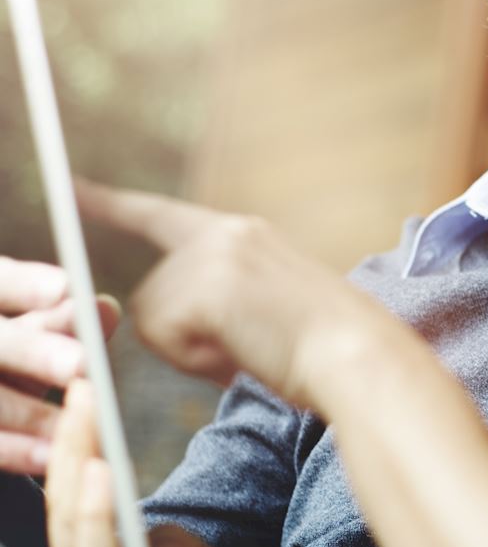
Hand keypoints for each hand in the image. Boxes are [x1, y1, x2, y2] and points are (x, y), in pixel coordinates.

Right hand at [0, 257, 118, 474]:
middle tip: (79, 363)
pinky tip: (48, 455)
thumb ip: (60, 322)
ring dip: (29, 412)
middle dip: (31, 350)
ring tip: (77, 421)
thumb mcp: (27, 335)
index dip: (24, 285)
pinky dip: (12, 449)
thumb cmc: (9, 357)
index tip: (66, 288)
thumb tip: (106, 309)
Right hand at [46, 378, 281, 546]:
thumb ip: (165, 539)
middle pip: (64, 500)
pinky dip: (95, 511)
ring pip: (72, 519)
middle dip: (69, 438)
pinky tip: (101, 471)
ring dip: (77, 457)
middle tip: (79, 383)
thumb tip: (152, 521)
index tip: (81, 397)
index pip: (71, 501)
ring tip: (85, 407)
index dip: (72, 449)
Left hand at [75, 180, 389, 407]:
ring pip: (155, 318)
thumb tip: (163, 314)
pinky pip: (162, 337)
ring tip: (253, 346)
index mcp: (243, 232)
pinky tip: (242, 352)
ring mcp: (213, 254)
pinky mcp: (204, 284)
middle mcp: (224, 231)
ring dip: (192, 348)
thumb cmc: (324, 346)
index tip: (72, 188)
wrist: (356, 353)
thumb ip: (218, 291)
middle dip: (181, 333)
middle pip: (153, 294)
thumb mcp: (268, 301)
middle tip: (247, 344)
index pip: (161, 215)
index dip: (110, 204)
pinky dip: (196, 359)